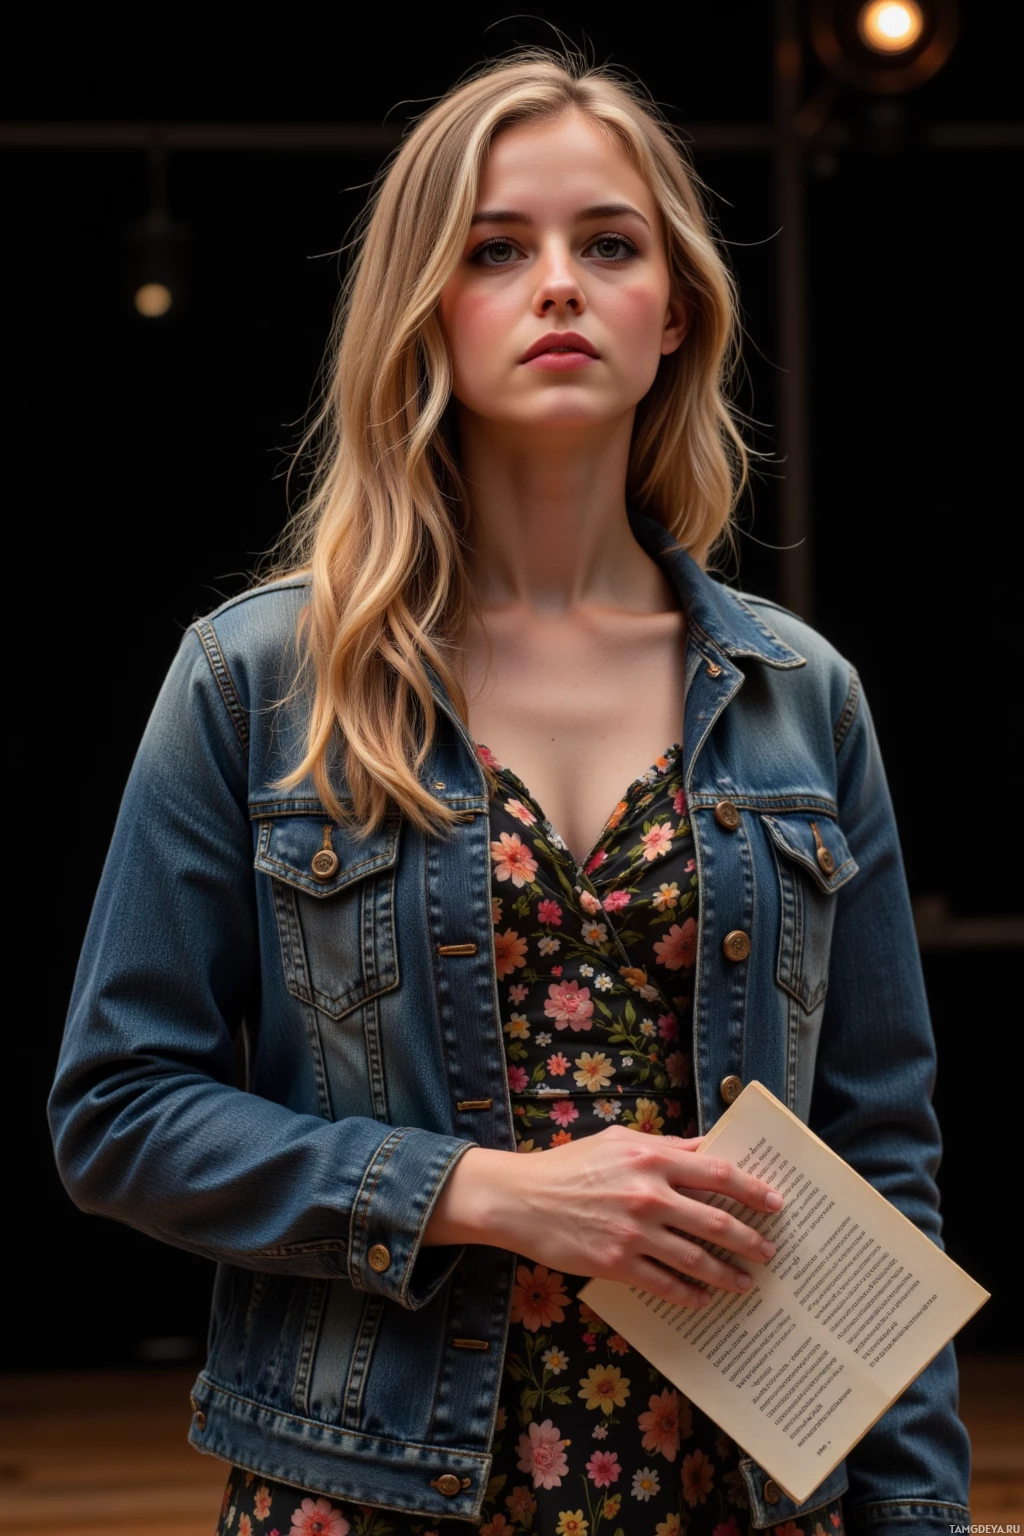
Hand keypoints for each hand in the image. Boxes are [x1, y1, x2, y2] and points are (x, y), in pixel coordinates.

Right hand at [428, 1127, 782, 1309]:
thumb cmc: (571, 1166)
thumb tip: (708, 1147)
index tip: (776, 1203)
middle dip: (749, 1240)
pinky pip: (665, 1284)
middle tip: (769, 1253)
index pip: (717, 1173)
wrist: (522, 1199)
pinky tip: (704, 1300)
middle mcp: (649, 1194)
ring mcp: (634, 1232)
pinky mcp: (617, 1263)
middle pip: (715, 1221)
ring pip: (696, 1258)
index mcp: (652, 1158)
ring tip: (745, 1283)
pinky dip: (690, 1294)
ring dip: (727, 1274)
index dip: (753, 1190)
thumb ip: (666, 1145)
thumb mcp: (619, 1141)